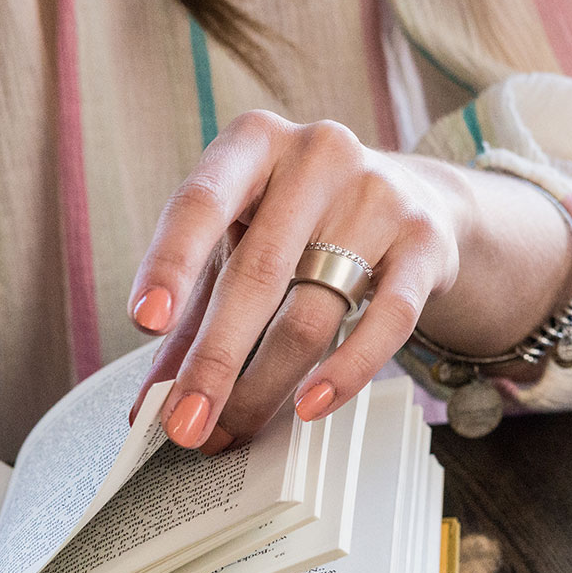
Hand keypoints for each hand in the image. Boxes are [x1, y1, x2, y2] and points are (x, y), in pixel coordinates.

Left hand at [128, 110, 465, 451]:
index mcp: (253, 143)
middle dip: (213, 361)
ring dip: (264, 385)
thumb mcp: (239, 247)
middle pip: (256, 273)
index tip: (145, 321)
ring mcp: (377, 194)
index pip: (201, 203)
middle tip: (183, 424)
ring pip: (312, 309)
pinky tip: (311, 406)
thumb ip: (191, 317)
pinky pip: (386, 321)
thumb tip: (150, 401)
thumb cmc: (300, 225)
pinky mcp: (425, 241)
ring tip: (232, 430)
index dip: (170, 262)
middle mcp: (316, 155)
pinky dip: (345, 371)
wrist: (412, 199)